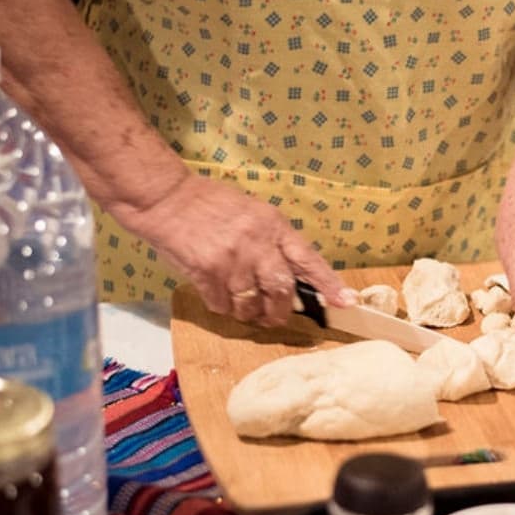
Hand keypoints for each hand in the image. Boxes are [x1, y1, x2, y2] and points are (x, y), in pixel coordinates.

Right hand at [118, 173, 354, 325]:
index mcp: (274, 226)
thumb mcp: (255, 214)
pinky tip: (217, 292)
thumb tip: (296, 277)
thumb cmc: (213, 206)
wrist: (168, 198)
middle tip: (274, 316)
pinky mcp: (206, 273)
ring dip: (249, 313)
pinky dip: (223, 307)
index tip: (346, 302)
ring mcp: (231, 260)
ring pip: (252, 305)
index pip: (308, 259)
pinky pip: (223, 306)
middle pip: (282, 290)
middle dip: (280, 310)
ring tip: (243, 306)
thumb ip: (275, 243)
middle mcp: (257, 243)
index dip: (328, 284)